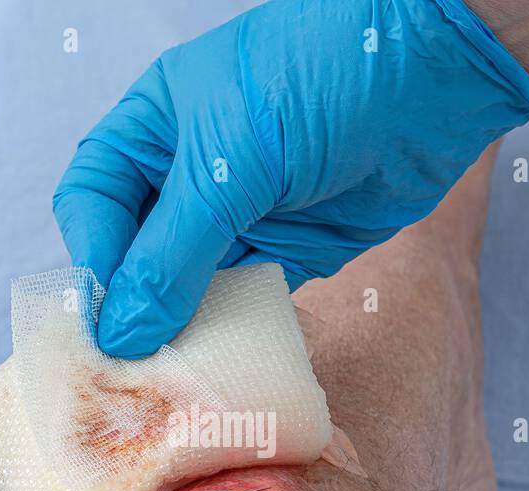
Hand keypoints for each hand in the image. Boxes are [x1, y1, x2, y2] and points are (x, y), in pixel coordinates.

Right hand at [52, 0, 528, 357]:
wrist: (434, 73)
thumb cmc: (318, 81)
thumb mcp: (228, 163)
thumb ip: (171, 254)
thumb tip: (121, 333)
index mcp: (154, 128)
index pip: (95, 201)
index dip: (93, 258)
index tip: (103, 322)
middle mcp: (189, 175)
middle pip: (136, 253)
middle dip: (132, 306)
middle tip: (130, 368)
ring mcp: (240, 214)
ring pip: (188, 286)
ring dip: (181, 329)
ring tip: (172, 379)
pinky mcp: (290, 249)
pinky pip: (246, 301)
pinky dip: (235, 332)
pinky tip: (226, 362)